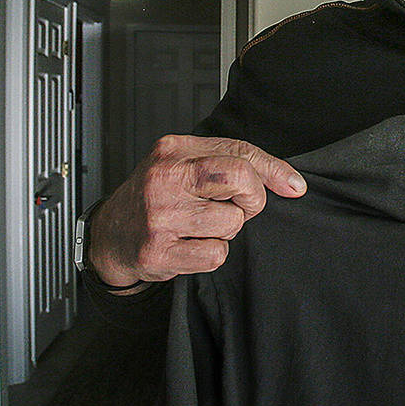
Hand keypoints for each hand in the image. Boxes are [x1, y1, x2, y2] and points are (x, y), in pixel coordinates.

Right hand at [86, 135, 306, 286]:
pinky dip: (211, 254)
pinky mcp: (157, 252)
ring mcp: (159, 216)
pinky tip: (191, 245)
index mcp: (174, 150)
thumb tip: (293, 184)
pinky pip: (216, 255)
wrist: (111, 234)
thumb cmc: (159, 197)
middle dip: (252, 198)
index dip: (273, 171)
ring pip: (231, 222)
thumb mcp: (190, 165)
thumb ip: (238, 164)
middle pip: (239, 178)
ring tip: (201, 226)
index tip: (292, 187)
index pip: (240, 152)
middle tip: (236, 206)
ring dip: (226, 229)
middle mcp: (164, 179)